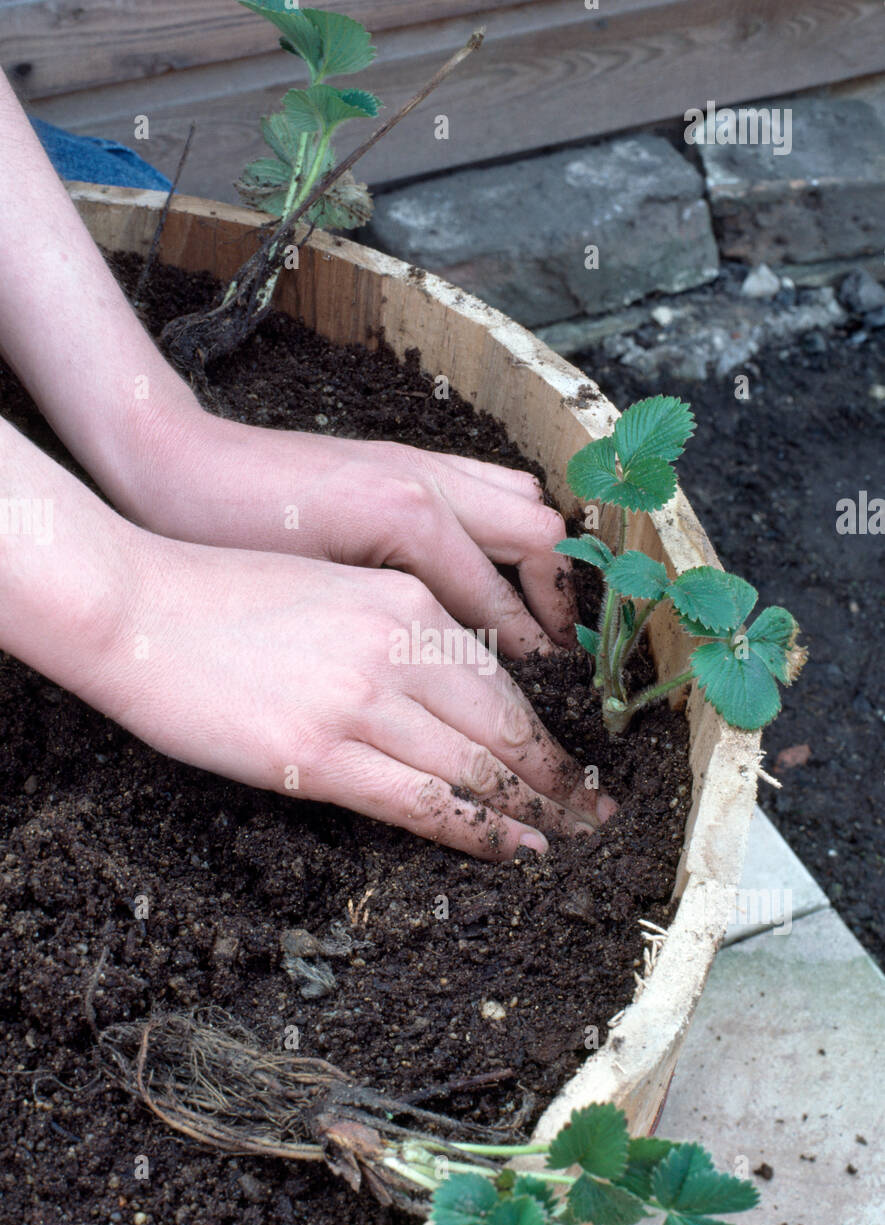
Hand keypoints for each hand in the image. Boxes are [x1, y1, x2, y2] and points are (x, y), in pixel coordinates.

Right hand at [100, 531, 613, 859]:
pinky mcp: (318, 755)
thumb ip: (398, 635)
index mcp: (407, 602)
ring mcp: (360, 701)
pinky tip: (510, 850)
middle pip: (506, 728)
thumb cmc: (222, 597)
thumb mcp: (334, 592)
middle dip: (559, 780)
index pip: (502, 684)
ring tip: (567, 843)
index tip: (576, 767)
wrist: (136, 608)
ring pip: (476, 768)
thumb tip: (449, 700)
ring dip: (532, 813)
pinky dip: (477, 830)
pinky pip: (421, 802)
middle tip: (598, 815)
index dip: (547, 735)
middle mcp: (397, 648)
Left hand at [130, 407, 577, 658]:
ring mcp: (417, 460)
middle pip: (539, 537)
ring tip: (533, 617)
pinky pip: (488, 482)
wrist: (175, 465)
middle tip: (554, 660)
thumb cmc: (227, 540)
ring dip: (538, 559)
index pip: (501, 600)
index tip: (543, 703)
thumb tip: (457, 678)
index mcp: (409, 520)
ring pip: (523, 500)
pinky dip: (505, 527)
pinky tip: (487, 569)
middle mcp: (426, 481)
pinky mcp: (402, 455)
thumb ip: (394, 633)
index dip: (529, 660)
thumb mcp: (310, 606)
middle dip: (556, 603)